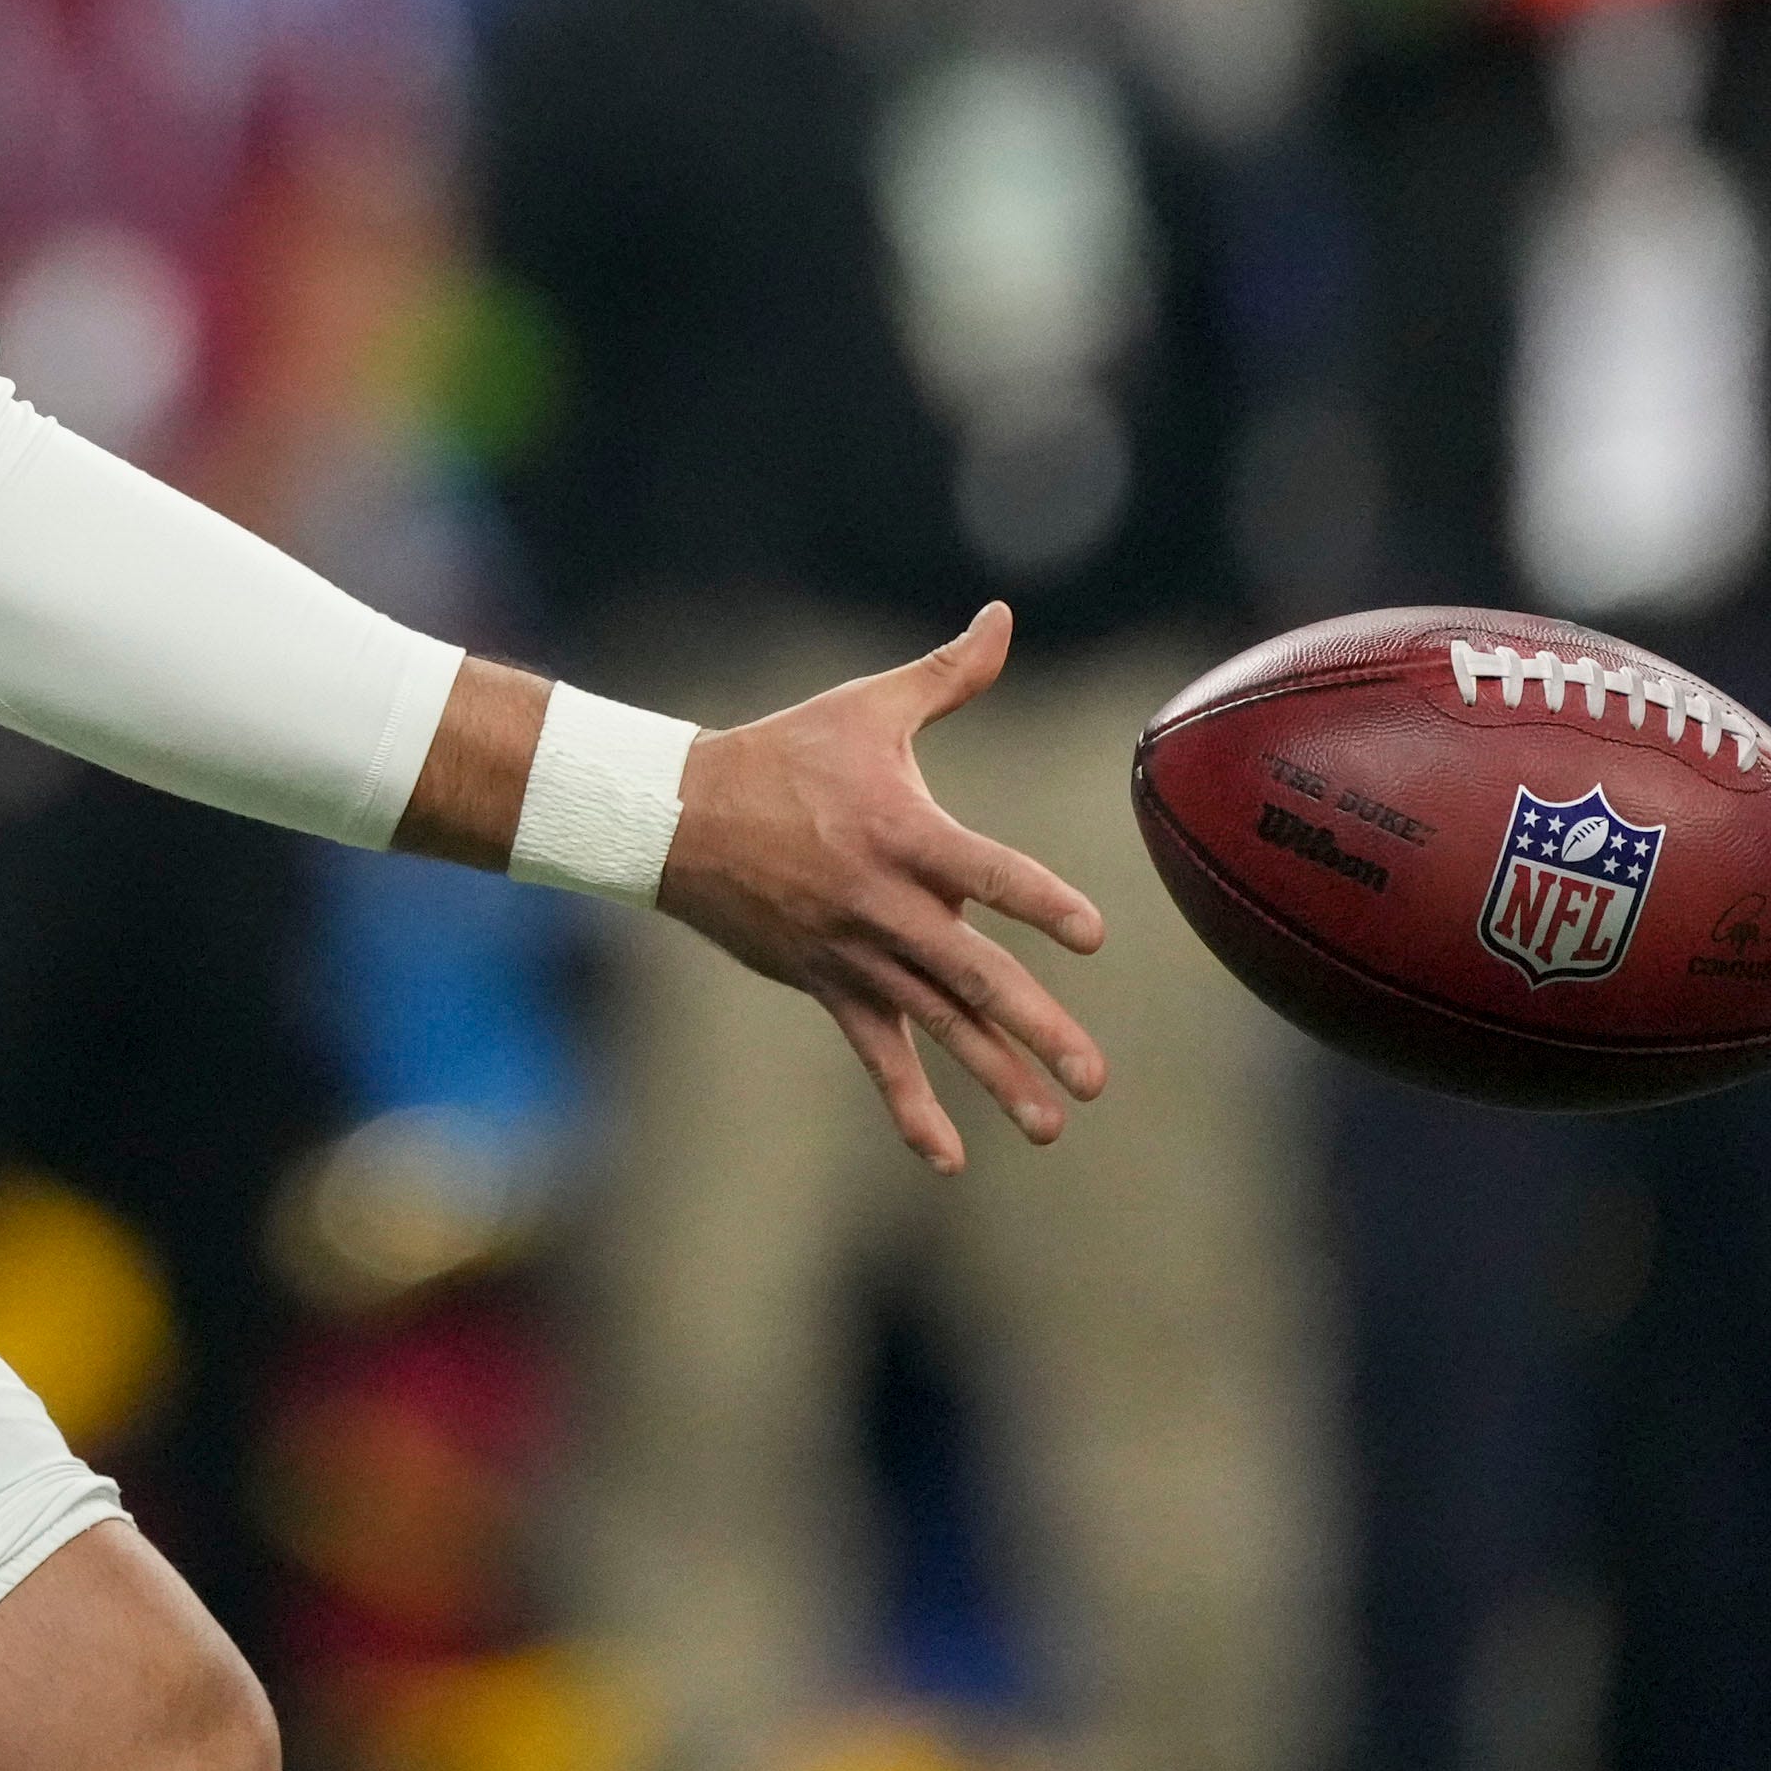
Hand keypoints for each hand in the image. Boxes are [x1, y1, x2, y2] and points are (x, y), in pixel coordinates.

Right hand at [656, 605, 1107, 1170]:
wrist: (677, 819)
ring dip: (993, 1076)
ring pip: (935, 1025)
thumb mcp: (867, 708)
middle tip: (1092, 1075)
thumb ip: (950, 674)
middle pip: (969, 973)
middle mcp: (882, 903)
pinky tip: (949, 1156)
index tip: (1092, 935)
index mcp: (901, 831)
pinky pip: (876, 1055)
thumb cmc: (786, 753)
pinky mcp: (829, 985)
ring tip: (1052, 1125)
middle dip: (1033, 1026)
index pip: (983, 872)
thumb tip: (1004, 615)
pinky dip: (910, 1107)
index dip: (1037, 900)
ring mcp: (854, 953)